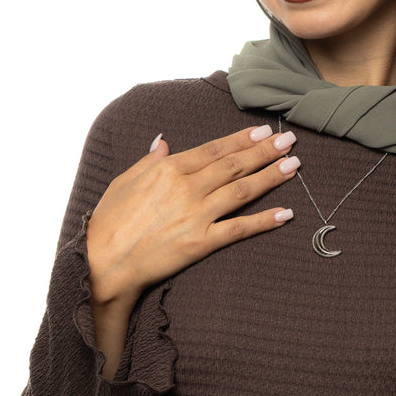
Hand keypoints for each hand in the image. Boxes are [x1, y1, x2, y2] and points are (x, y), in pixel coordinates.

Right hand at [86, 125, 298, 309]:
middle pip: (234, 164)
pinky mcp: (201, 242)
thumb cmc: (107, 222)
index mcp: (169, 169)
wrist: (101, 264)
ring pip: (242, 190)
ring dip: (271, 176)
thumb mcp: (124, 181)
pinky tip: (286, 213)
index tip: (263, 131)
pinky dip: (265, 220)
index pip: (214, 149)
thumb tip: (164, 142)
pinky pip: (239, 228)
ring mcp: (196, 215)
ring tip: (293, 165)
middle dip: (265, 151)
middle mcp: (187, 187)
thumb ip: (149, 160)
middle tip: (289, 141)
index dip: (242, 139)